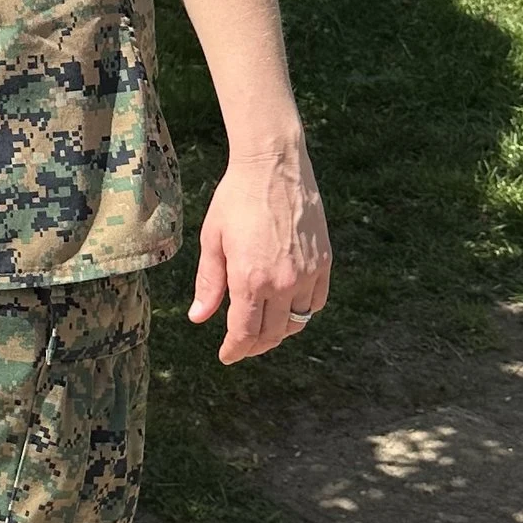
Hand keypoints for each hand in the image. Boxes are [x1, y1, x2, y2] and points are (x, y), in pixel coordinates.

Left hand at [188, 141, 330, 363]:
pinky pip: (316, 301)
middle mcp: (284, 283)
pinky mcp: (324, 262)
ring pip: (297, 321)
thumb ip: (209, 283)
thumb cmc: (236, 199)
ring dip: (279, 332)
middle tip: (241, 346)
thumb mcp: (212, 240)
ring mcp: (308, 274)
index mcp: (251, 280)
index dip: (234, 349)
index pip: (245, 332)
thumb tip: (198, 318)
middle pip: (272, 333)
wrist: (273, 166)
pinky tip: (288, 308)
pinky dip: (303, 312)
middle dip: (254, 345)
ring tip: (263, 329)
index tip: (227, 356)